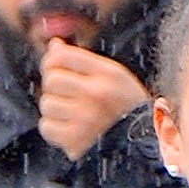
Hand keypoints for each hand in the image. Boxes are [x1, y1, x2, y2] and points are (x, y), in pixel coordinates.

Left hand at [35, 38, 150, 161]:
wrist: (142, 142)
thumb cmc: (124, 106)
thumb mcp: (113, 76)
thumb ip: (82, 60)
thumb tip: (53, 45)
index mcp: (107, 73)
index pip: (61, 57)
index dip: (52, 62)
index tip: (55, 69)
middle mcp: (96, 94)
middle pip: (51, 80)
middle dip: (55, 87)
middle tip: (68, 95)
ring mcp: (84, 118)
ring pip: (47, 104)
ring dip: (55, 109)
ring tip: (72, 114)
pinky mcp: (75, 140)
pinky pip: (46, 127)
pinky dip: (53, 128)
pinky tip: (68, 128)